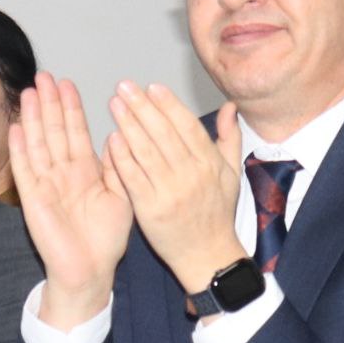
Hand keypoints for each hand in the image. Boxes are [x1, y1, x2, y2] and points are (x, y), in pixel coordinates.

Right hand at [8, 75, 134, 328]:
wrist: (90, 271)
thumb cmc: (106, 240)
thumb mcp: (121, 197)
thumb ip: (118, 168)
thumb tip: (117, 137)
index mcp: (85, 171)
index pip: (76, 132)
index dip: (71, 107)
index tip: (67, 84)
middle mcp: (63, 173)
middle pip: (54, 131)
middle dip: (49, 103)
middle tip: (44, 76)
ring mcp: (46, 184)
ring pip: (38, 144)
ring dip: (33, 118)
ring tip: (28, 92)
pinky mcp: (33, 199)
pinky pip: (24, 170)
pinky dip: (19, 150)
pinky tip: (16, 128)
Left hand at [106, 81, 244, 294]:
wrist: (207, 256)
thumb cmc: (217, 214)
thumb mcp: (232, 174)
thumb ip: (229, 138)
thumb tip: (230, 107)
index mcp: (210, 164)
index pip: (187, 126)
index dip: (169, 105)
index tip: (152, 87)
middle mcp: (191, 175)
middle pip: (163, 133)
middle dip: (142, 107)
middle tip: (125, 87)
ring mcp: (170, 192)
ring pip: (146, 151)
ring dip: (128, 124)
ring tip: (115, 104)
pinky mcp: (150, 209)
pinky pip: (133, 177)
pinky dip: (122, 157)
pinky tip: (111, 138)